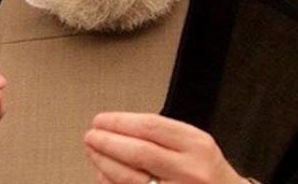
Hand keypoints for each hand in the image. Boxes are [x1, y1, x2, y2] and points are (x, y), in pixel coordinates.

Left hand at [83, 112, 245, 183]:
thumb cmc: (207, 170)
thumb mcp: (195, 143)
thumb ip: (162, 134)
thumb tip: (117, 127)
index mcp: (196, 144)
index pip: (150, 127)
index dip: (119, 122)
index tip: (101, 120)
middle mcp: (190, 170)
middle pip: (138, 152)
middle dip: (107, 142)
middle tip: (91, 135)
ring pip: (130, 177)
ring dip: (104, 163)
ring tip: (92, 151)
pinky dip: (111, 182)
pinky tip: (102, 173)